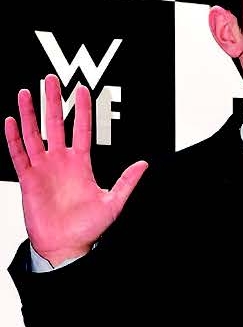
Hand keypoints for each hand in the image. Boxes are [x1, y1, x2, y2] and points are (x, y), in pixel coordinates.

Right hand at [4, 73, 147, 266]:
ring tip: (26, 93)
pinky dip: (13, 138)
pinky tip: (11, 121)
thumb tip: (144, 165)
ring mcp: (43, 169)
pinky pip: (19, 154)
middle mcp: (60, 162)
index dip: (83, 110)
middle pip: (55, 124)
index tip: (82, 89)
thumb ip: (127, 182)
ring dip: (30, 114)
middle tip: (50, 80)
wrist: (65, 247)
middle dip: (53, 102)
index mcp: (81, 165)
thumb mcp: (113, 204)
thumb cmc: (87, 229)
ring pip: (34, 134)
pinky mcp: (28, 179)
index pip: (82, 130)